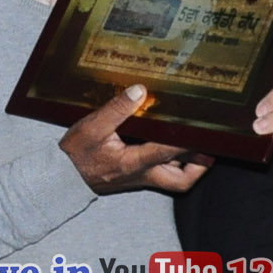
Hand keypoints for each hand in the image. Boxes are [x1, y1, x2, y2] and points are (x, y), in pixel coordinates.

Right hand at [60, 85, 211, 194]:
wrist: (63, 179)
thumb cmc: (76, 154)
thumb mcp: (91, 127)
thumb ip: (116, 109)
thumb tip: (139, 91)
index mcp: (132, 162)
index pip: (166, 151)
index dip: (186, 139)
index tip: (200, 127)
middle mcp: (142, 174)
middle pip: (182, 180)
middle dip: (200, 165)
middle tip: (209, 145)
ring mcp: (141, 179)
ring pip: (176, 181)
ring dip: (190, 166)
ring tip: (197, 144)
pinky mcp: (136, 178)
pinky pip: (164, 175)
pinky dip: (175, 163)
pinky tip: (173, 146)